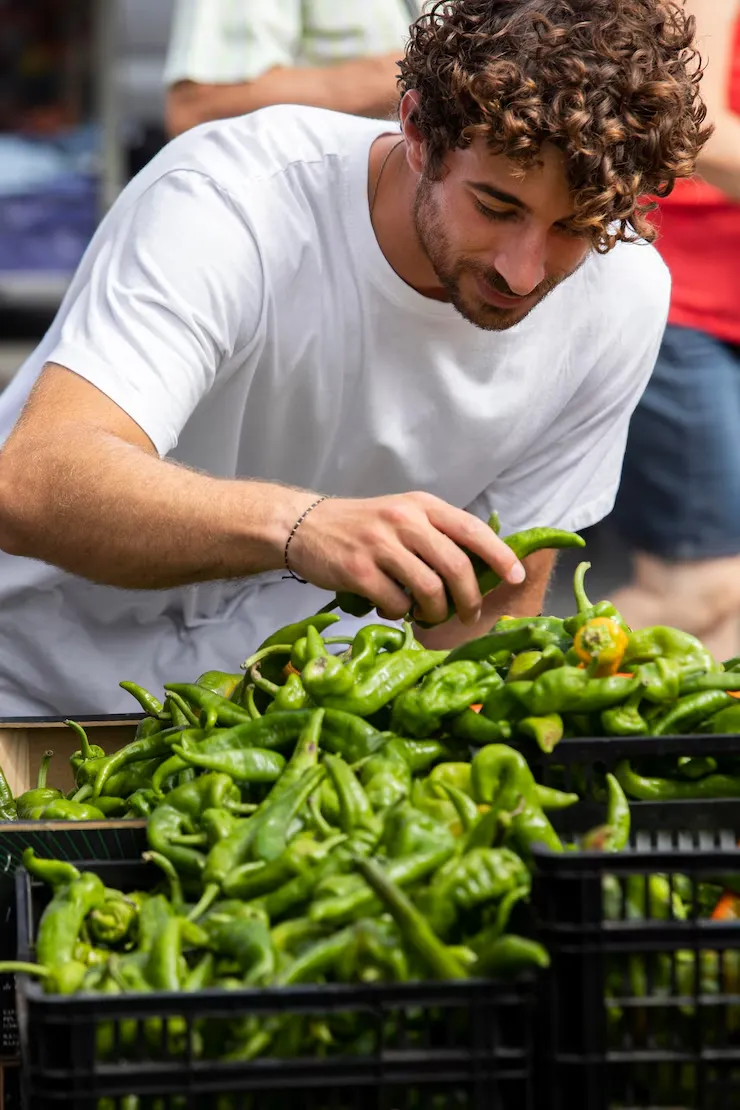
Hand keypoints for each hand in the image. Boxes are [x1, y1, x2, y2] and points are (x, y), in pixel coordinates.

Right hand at [288, 492, 525, 625]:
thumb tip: (480, 568)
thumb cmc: (361, 526)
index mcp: (423, 506)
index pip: (472, 529)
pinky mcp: (359, 571)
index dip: (499, 556)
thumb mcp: (402, 515)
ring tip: (428, 616)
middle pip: (456, 567)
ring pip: (430, 590)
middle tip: (468, 616)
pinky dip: (400, 613)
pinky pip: (397, 603)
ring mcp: (381, 545)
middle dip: (469, 600)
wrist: (304, 527)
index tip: (516, 578)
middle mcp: (405, 520)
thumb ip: (436, 534)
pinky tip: (392, 608)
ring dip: (436, 613)